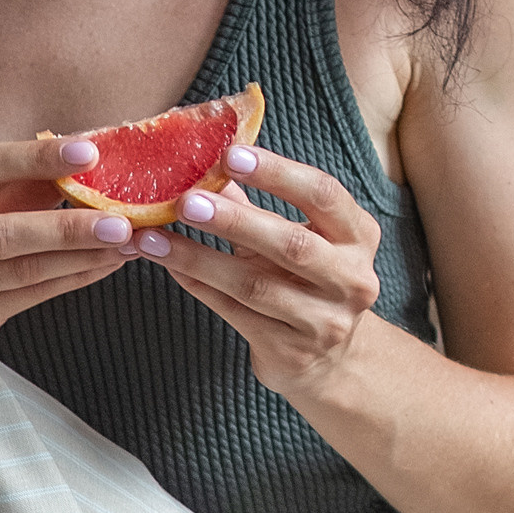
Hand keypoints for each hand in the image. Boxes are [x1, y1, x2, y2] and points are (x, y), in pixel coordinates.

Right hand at [0, 136, 131, 346]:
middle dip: (66, 226)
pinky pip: (32, 296)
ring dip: (82, 255)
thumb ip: (17, 179)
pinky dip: (75, 277)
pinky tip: (108, 263)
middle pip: (0, 233)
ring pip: (22, 270)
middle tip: (121, 219)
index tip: (89, 151)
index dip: (34, 158)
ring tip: (128, 241)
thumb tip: (89, 158)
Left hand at [138, 143, 381, 403]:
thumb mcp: (295, 234)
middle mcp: (351, 279)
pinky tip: (169, 266)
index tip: (231, 155)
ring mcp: (324, 321)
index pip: (324, 195)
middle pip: (292, 246)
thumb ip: (254, 202)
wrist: (328, 358)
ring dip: (200, 258)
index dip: (278, 173)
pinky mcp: (291, 352)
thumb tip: (201, 160)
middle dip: (235, 221)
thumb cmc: (305, 279)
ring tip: (155, 238)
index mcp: (358, 236)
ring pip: (256, 286)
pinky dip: (198, 286)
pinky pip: (235, 314)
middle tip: (186, 201)